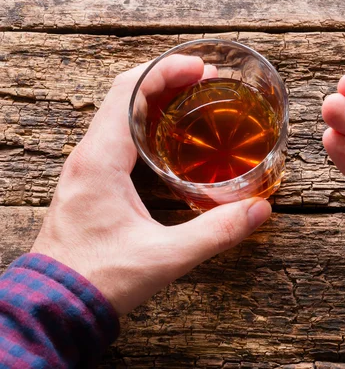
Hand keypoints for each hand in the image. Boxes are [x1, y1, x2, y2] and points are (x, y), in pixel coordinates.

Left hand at [31, 56, 271, 315]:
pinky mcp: (91, 182)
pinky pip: (118, 136)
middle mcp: (88, 155)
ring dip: (155, 99)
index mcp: (100, 160)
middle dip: (166, 79)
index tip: (201, 68)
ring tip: (193, 99)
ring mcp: (87, 168)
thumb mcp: (165, 257)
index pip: (129, 92)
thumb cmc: (99, 279)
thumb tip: (259, 211)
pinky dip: (146, 122)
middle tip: (205, 80)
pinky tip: (171, 137)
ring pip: (119, 114)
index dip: (166, 71)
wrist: (55, 305)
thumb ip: (216, 232)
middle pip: (125, 95)